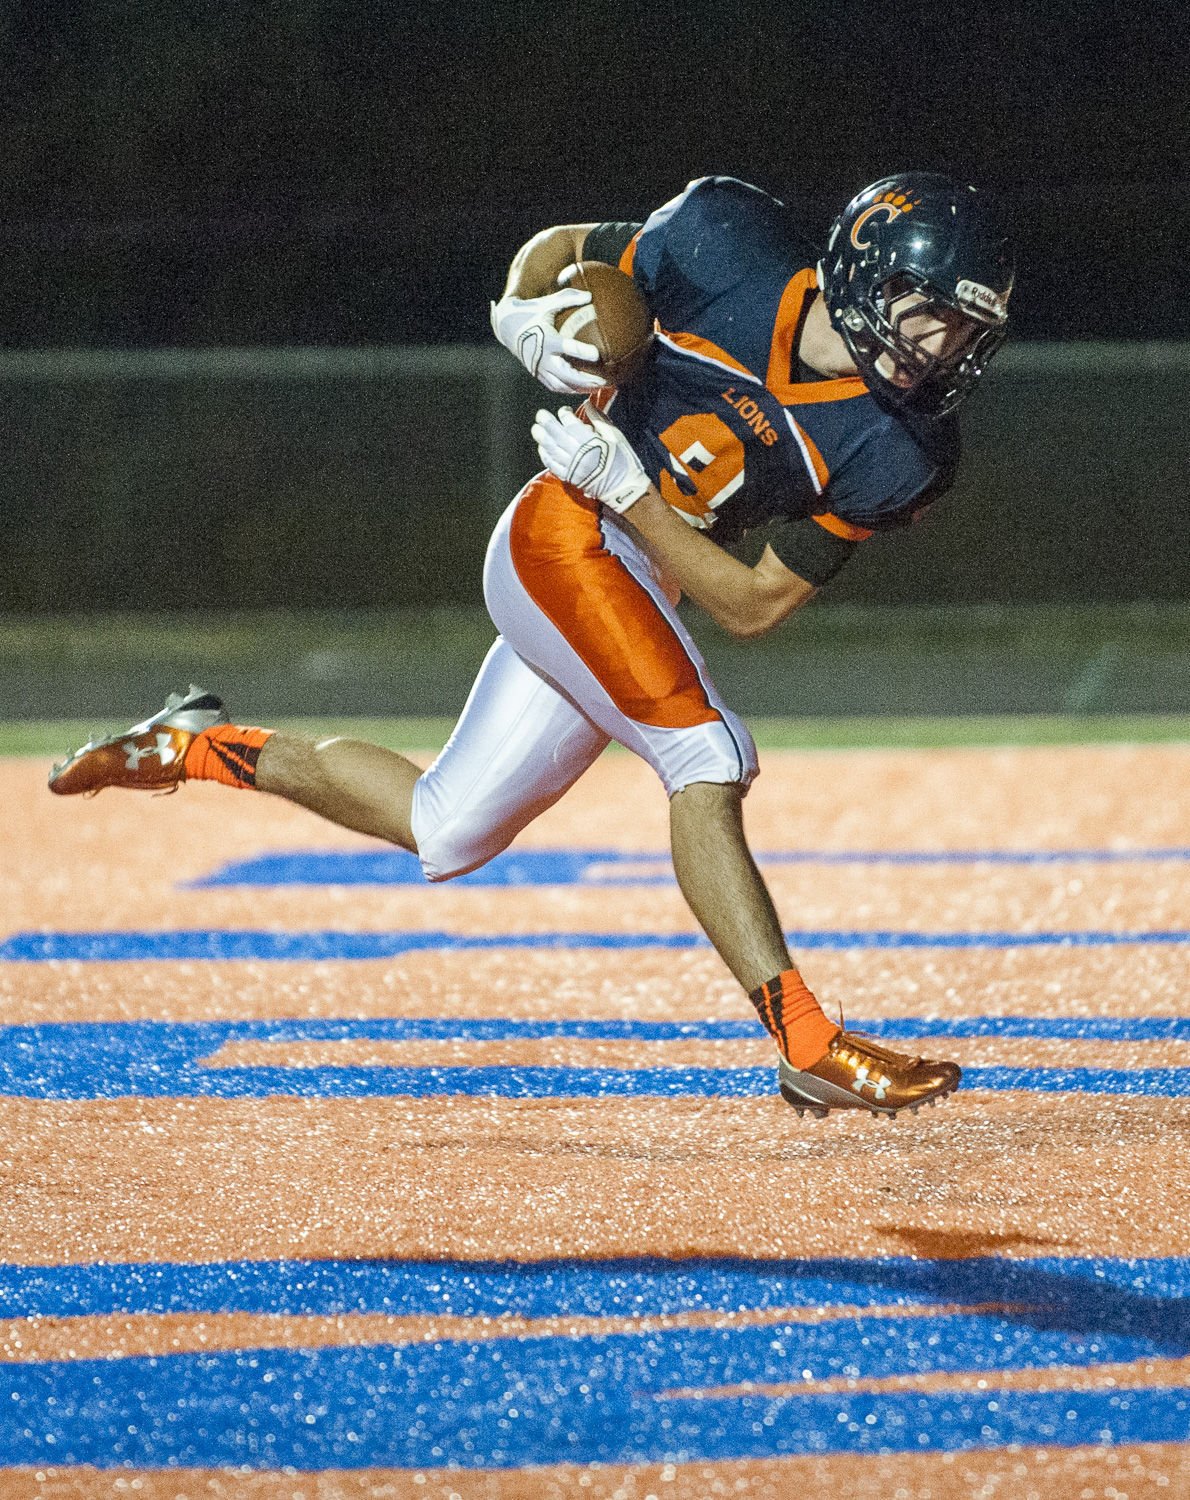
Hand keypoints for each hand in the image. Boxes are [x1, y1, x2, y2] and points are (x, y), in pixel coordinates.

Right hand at [490, 279, 606, 393]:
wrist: (506, 327)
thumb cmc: (531, 312)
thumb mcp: (548, 303)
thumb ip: (569, 298)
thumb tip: (591, 295)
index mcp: (546, 339)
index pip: (566, 347)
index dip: (582, 352)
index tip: (597, 354)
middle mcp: (543, 357)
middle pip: (567, 374)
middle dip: (586, 380)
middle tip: (605, 381)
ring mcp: (540, 368)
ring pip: (562, 385)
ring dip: (581, 388)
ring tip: (599, 388)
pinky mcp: (538, 374)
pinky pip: (556, 386)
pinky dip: (571, 389)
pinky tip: (585, 389)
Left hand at [531, 405, 652, 512]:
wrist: (624, 489)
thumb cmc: (623, 461)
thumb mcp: (615, 436)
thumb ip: (599, 419)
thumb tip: (587, 404)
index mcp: (591, 442)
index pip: (571, 423)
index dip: (564, 414)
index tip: (564, 410)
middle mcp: (578, 453)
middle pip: (557, 434)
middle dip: (547, 422)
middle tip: (540, 414)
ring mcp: (572, 466)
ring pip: (552, 449)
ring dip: (542, 438)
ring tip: (536, 429)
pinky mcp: (569, 477)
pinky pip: (552, 465)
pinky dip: (545, 456)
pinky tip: (542, 448)